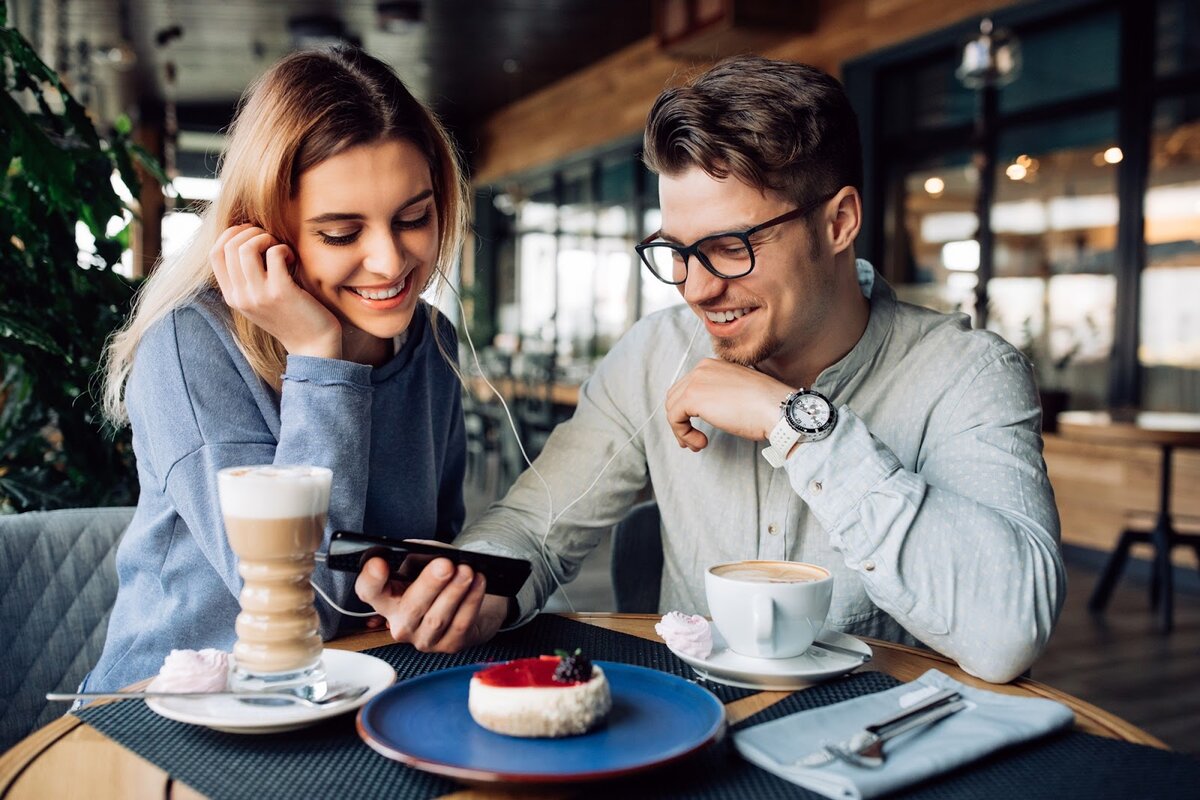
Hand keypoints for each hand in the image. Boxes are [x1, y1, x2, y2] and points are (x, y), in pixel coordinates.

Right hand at [210, 224, 342, 358]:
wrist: (313, 345)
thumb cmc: (290, 316)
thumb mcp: (258, 300)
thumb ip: (246, 278)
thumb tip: (243, 239)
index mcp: (232, 297)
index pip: (214, 254)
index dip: (230, 234)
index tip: (251, 233)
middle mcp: (240, 296)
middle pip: (230, 246)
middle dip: (251, 232)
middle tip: (270, 240)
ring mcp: (259, 295)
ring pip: (246, 248)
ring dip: (265, 238)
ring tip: (280, 249)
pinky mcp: (281, 292)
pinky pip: (274, 254)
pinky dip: (283, 249)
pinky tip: (292, 259)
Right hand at [354, 556, 507, 651]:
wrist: (470, 602)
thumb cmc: (443, 580)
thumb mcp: (427, 562)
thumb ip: (421, 553)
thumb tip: (421, 550)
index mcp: (387, 599)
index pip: (368, 591)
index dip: (370, 579)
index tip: (380, 562)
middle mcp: (400, 623)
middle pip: (409, 607)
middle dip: (429, 584)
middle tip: (445, 565)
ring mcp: (424, 639)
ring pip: (437, 618)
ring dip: (454, 591)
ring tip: (467, 571)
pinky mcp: (449, 646)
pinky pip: (460, 624)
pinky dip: (471, 601)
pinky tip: (478, 583)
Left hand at [665, 358, 791, 450]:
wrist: (777, 409)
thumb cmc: (766, 406)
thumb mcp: (739, 393)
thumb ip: (721, 395)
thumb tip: (710, 410)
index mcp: (714, 365)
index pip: (688, 386)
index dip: (688, 410)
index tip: (697, 428)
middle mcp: (702, 368)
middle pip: (675, 397)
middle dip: (681, 421)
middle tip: (692, 440)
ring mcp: (696, 381)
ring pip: (672, 408)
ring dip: (682, 431)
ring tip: (698, 444)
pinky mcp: (692, 398)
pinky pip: (674, 419)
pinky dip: (683, 434)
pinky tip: (701, 443)